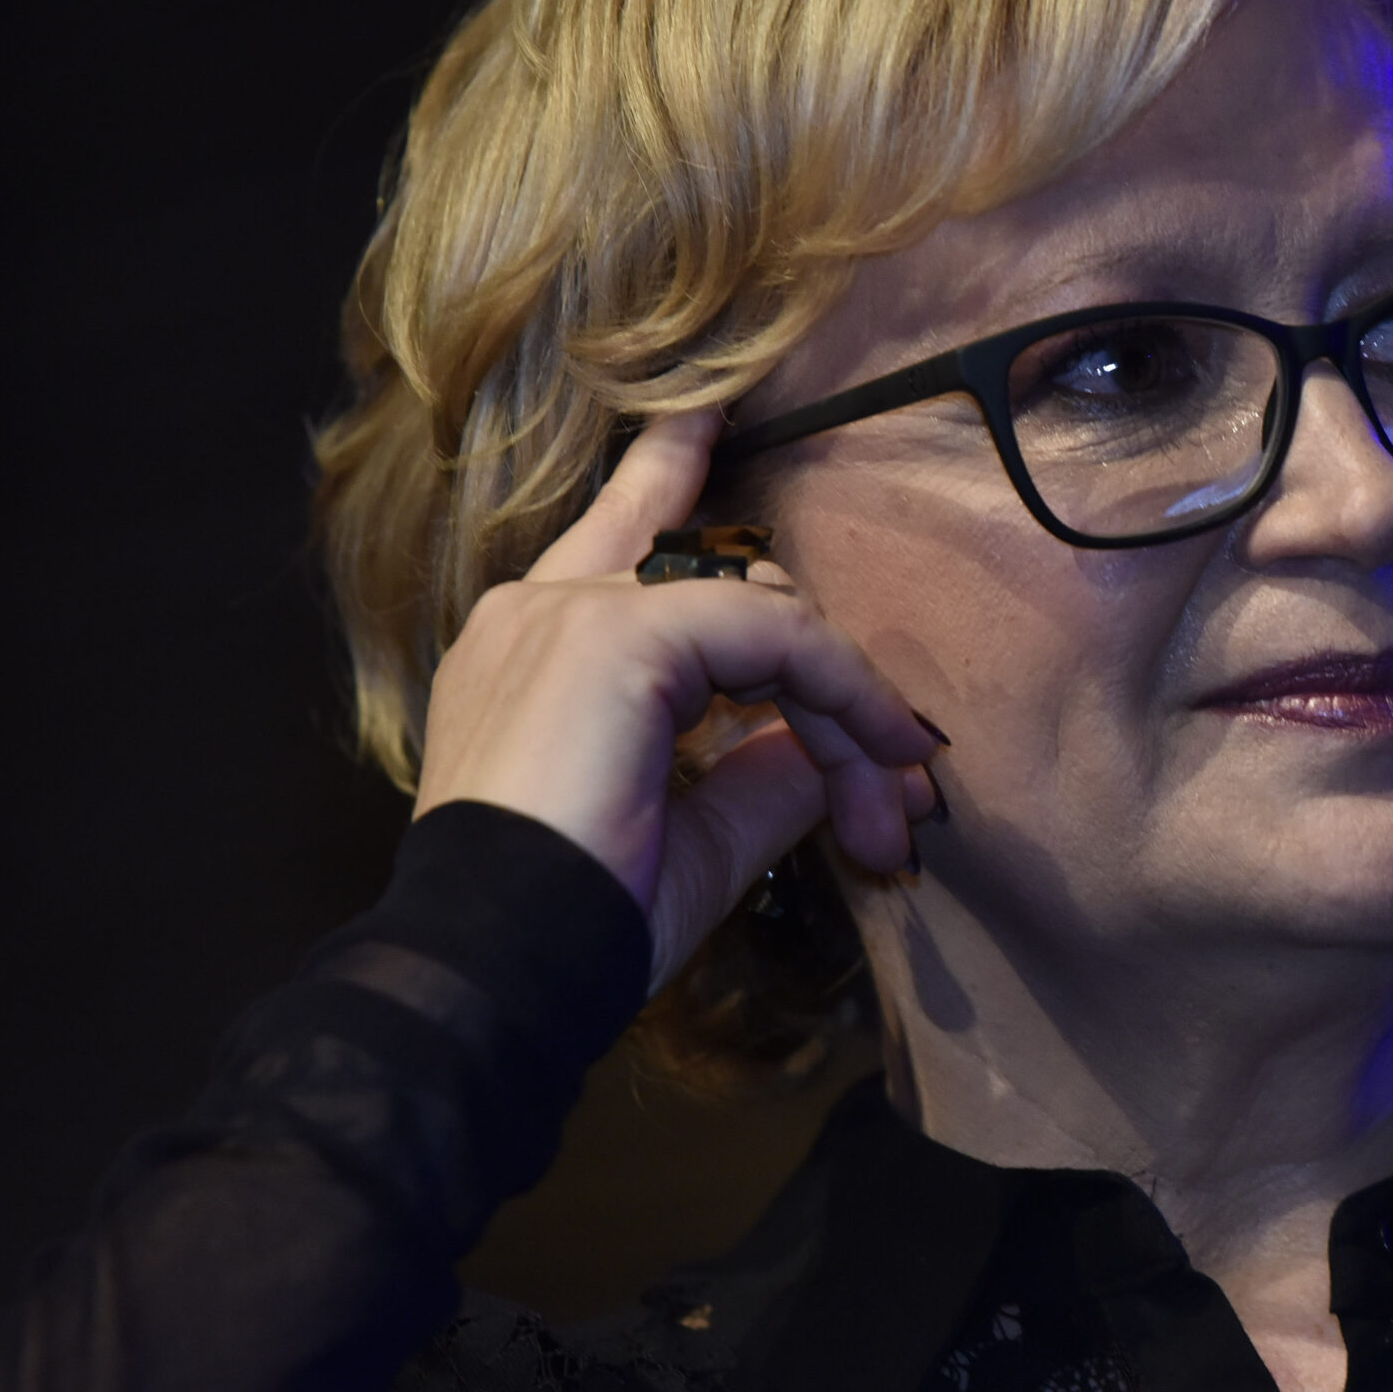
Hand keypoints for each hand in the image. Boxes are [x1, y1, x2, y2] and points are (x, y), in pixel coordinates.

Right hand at [412, 409, 938, 986]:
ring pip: (758, 610)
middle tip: (890, 796)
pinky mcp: (617, 633)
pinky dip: (839, 688)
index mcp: (535, 650)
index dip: (670, 476)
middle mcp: (542, 610)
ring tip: (892, 797)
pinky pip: (771, 631)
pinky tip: (877, 749)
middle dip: (823, 683)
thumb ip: (756, 777)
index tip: (711, 421)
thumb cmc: (577, 927)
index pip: (621, 534)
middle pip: (723, 584)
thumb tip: (828, 747)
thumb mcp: (690, 840)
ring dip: (842, 704)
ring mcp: (574, 612)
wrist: (500, 970)